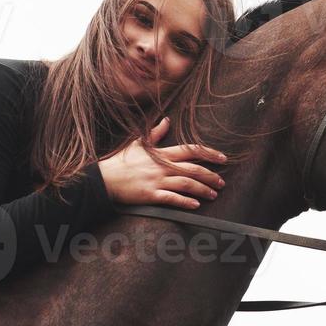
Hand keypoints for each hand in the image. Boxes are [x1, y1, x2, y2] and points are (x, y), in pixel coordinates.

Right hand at [97, 116, 227, 209]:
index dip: (209, 153)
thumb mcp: (138, 143)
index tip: (223, 158)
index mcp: (162, 153)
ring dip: (203, 190)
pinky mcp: (150, 195)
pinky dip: (185, 202)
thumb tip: (166, 120)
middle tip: (222, 182)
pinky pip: (171, 198)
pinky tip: (195, 205)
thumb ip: (155, 134)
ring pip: (186, 184)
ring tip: (214, 195)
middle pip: (193, 169)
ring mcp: (157, 181)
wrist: (103, 178)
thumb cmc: (121, 161)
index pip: (191, 150)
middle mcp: (162, 166)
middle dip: (211, 175)